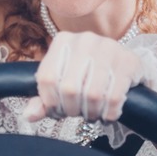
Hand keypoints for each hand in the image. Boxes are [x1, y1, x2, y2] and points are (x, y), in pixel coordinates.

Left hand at [23, 31, 142, 122]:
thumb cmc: (86, 74)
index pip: (46, 78)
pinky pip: (114, 97)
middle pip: (69, 88)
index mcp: (62, 41)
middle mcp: (84, 39)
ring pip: (92, 94)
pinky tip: (107, 113)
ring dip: (91, 112)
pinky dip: (109, 113)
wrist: (122, 62)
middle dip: (72, 109)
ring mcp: (108, 47)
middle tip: (78, 114)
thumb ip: (43, 99)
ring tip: (92, 113)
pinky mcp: (128, 61)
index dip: (50, 102)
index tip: (58, 111)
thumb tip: (28, 115)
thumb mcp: (62, 82)